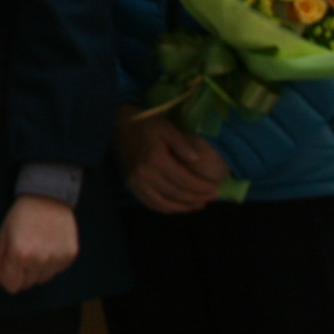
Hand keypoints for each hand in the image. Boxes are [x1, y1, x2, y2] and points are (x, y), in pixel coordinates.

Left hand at [0, 193, 81, 294]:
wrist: (48, 196)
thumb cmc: (21, 214)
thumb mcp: (4, 234)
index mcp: (20, 255)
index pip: (12, 286)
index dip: (8, 279)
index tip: (9, 268)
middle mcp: (40, 261)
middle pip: (28, 284)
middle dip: (22, 274)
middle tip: (22, 254)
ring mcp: (57, 259)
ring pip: (43, 279)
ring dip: (37, 270)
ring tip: (36, 249)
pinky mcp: (70, 256)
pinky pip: (57, 270)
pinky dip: (51, 264)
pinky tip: (48, 246)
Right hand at [112, 106, 228, 215]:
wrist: (119, 124)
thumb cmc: (146, 124)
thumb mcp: (167, 128)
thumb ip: (182, 143)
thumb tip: (198, 159)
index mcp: (156, 159)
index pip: (184, 180)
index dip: (201, 187)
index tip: (215, 188)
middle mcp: (145, 174)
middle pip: (176, 193)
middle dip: (197, 198)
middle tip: (212, 197)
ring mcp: (136, 182)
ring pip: (164, 203)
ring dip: (183, 207)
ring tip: (198, 205)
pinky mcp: (131, 185)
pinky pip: (150, 203)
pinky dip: (165, 208)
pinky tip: (176, 207)